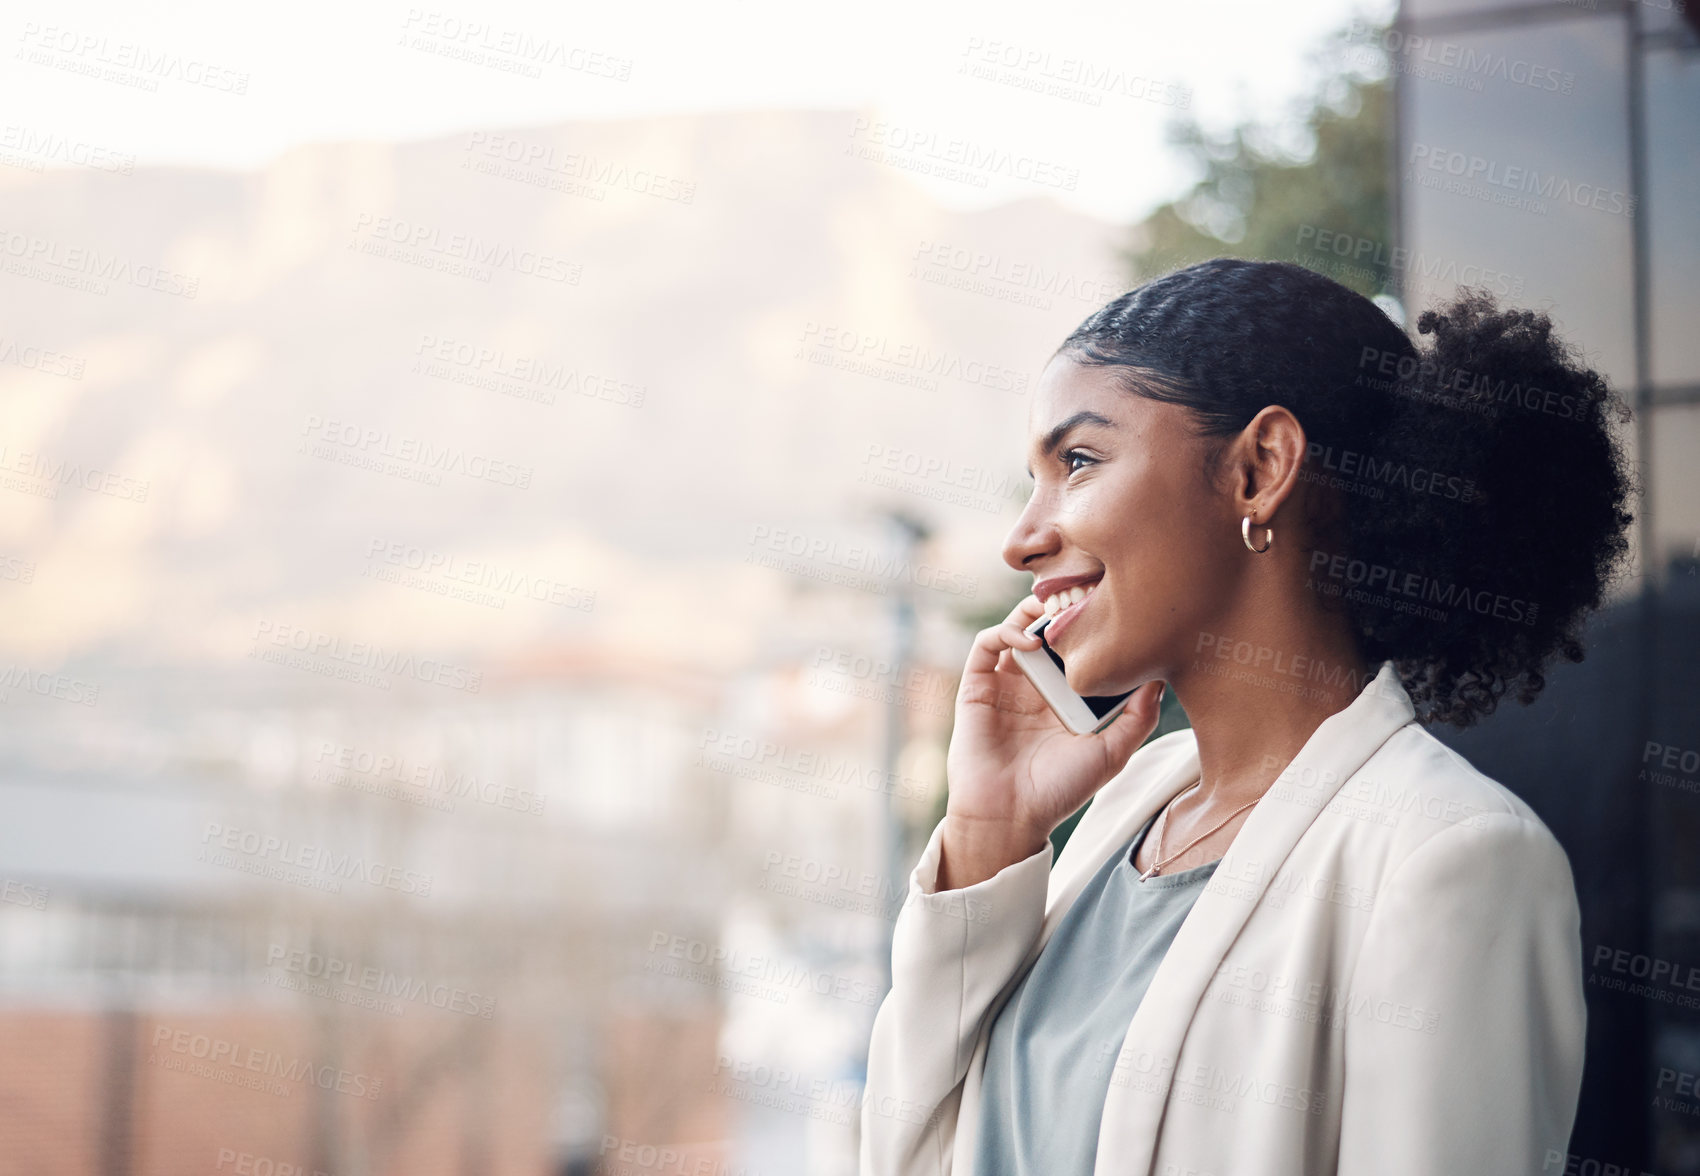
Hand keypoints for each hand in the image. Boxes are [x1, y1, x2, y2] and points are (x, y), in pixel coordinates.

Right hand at [938, 594, 1164, 888]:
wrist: (1011, 816)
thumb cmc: (1060, 790)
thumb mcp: (1111, 753)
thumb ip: (1138, 718)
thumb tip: (1160, 677)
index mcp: (1065, 696)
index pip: (1077, 646)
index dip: (1089, 623)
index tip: (1110, 606)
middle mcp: (1035, 685)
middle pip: (1047, 629)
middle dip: (1062, 607)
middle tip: (1081, 593)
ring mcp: (1004, 683)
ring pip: (1017, 627)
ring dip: (1033, 612)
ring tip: (1055, 610)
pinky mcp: (977, 686)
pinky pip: (987, 645)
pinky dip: (1006, 632)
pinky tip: (1029, 641)